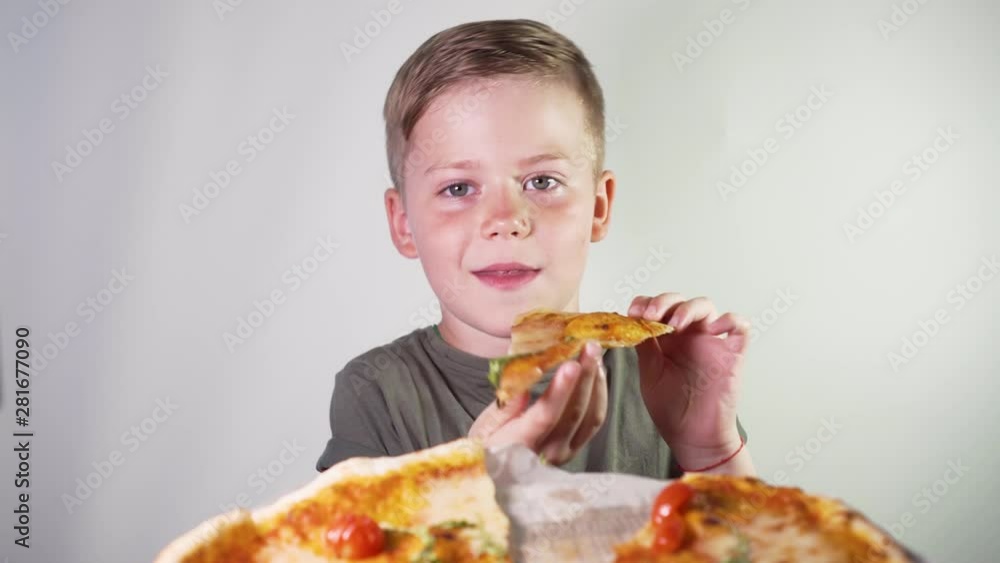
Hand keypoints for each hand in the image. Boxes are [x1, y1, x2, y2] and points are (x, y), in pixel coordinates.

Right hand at [469, 341, 607, 464]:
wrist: (495, 476)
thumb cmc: (485, 447)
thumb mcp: (485, 426)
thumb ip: (505, 405)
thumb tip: (525, 379)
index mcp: (520, 444)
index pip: (546, 415)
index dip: (561, 389)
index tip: (571, 364)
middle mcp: (549, 452)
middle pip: (575, 413)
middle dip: (585, 377)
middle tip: (589, 346)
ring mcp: (566, 453)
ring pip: (591, 417)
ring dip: (596, 383)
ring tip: (594, 354)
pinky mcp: (576, 449)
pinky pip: (594, 422)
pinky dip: (599, 395)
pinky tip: (596, 375)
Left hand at [630, 294, 750, 470]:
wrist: (692, 436)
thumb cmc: (672, 408)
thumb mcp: (650, 373)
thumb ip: (645, 347)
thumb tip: (631, 322)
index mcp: (668, 339)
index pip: (658, 308)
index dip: (645, 303)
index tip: (633, 313)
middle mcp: (689, 336)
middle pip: (679, 301)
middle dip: (663, 302)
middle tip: (649, 314)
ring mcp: (712, 342)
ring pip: (706, 307)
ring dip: (687, 309)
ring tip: (673, 325)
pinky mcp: (733, 355)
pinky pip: (740, 327)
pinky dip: (730, 320)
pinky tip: (713, 329)